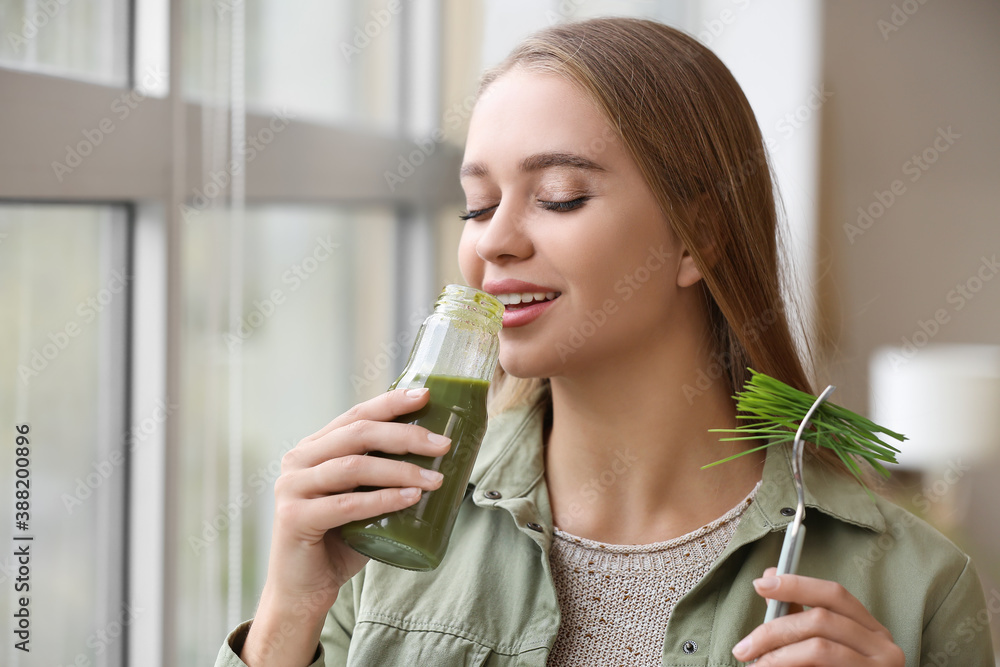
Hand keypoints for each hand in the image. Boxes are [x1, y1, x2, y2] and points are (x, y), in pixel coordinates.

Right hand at [259, 386, 449, 611]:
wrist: (304, 589)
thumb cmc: (340, 541)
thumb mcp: (363, 497)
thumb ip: (384, 474)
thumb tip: (440, 456)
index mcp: (315, 447)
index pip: (356, 415)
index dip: (391, 402)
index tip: (426, 396)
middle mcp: (299, 460)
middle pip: (358, 434)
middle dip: (405, 435)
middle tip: (443, 444)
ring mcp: (292, 487)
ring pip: (354, 467)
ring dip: (401, 471)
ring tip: (436, 479)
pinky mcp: (294, 518)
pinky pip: (346, 504)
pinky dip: (383, 499)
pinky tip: (410, 498)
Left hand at [732, 567, 904, 665]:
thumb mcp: (820, 646)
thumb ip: (797, 616)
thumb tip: (768, 578)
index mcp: (871, 631)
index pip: (834, 594)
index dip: (796, 584)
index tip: (759, 585)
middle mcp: (884, 648)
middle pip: (821, 619)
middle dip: (774, 630)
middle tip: (743, 649)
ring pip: (819, 648)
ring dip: (778, 657)